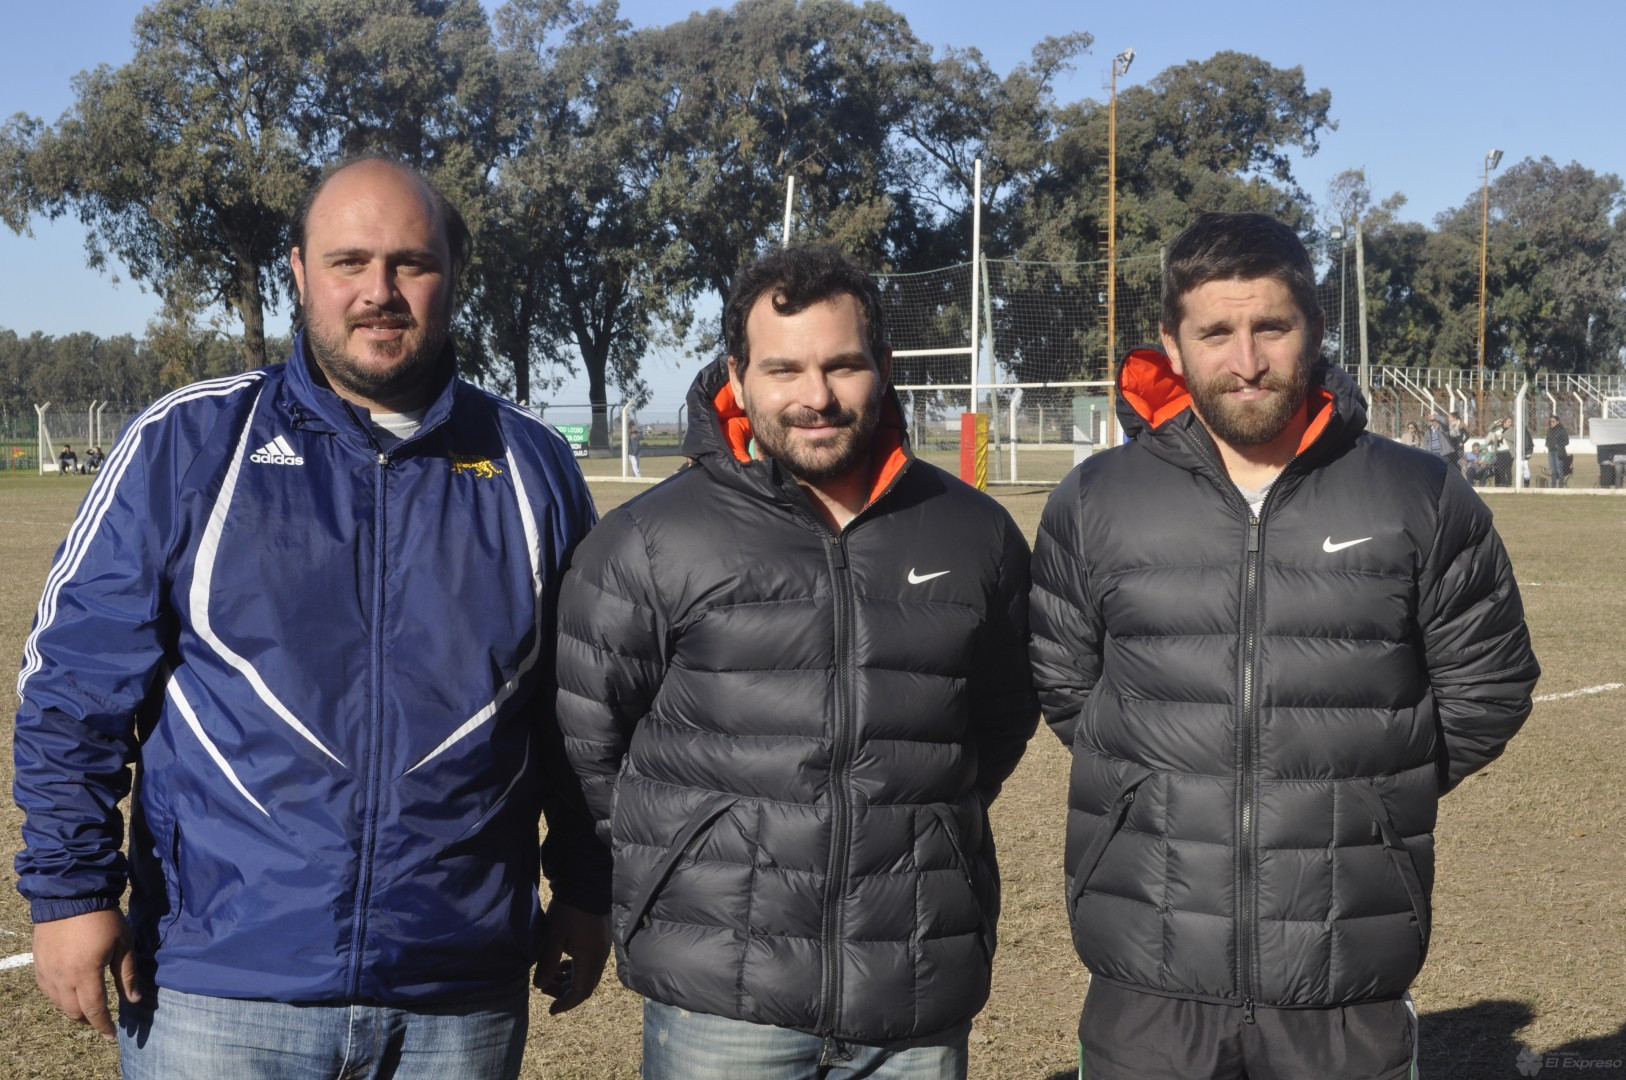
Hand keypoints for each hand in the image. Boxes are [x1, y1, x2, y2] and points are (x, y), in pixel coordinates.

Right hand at [33, 909, 141, 1041]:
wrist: (71, 895)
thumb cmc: (103, 918)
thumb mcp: (123, 944)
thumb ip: (127, 974)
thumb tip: (134, 999)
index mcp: (86, 972)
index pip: (95, 1009)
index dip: (103, 1025)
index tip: (112, 1036)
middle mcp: (62, 977)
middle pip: (74, 1011)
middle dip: (89, 1019)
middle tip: (103, 1019)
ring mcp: (47, 971)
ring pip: (58, 1003)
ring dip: (73, 1009)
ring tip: (88, 1006)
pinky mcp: (38, 963)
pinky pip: (47, 990)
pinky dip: (59, 997)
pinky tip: (70, 992)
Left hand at [533, 899, 609, 1014]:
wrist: (587, 883)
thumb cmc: (569, 911)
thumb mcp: (553, 938)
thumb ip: (547, 964)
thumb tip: (539, 986)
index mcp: (590, 960)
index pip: (580, 992)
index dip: (565, 1004)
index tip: (550, 1010)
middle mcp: (600, 957)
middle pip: (586, 986)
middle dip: (565, 993)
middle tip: (545, 989)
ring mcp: (602, 948)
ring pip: (587, 974)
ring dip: (570, 980)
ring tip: (551, 976)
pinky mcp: (600, 939)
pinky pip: (589, 963)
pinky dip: (576, 969)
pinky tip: (563, 963)